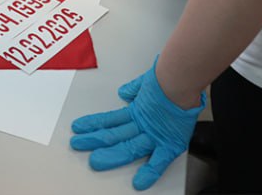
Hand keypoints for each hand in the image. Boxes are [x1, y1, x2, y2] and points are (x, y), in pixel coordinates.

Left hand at [70, 60, 204, 189]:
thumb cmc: (171, 78)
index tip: (79, 128)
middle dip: (94, 140)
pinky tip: (139, 183)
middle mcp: (144, 125)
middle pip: (115, 135)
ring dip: (111, 155)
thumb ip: (136, 89)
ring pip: (129, 147)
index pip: (111, 120)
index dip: (94, 123)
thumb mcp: (148, 81)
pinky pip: (159, 161)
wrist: (183, 79)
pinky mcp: (170, 143)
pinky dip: (150, 172)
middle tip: (78, 144)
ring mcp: (154, 135)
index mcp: (139, 112)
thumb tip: (125, 92)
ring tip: (94, 161)